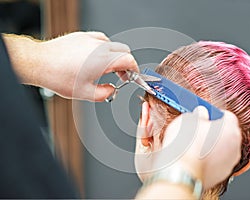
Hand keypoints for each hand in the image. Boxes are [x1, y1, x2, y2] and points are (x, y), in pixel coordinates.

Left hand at [4, 32, 137, 101]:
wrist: (40, 63)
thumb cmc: (58, 76)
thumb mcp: (85, 93)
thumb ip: (104, 93)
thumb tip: (112, 90)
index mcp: (103, 60)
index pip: (129, 60)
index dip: (135, 70)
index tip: (133, 76)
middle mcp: (99, 47)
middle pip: (124, 51)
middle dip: (127, 64)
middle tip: (122, 75)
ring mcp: (90, 39)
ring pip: (113, 45)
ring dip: (116, 56)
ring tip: (108, 68)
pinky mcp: (82, 36)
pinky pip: (101, 39)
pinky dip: (105, 49)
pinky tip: (98, 57)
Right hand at [153, 106, 241, 188]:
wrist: (181, 172)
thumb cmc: (186, 145)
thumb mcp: (188, 119)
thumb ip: (199, 115)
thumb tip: (201, 114)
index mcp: (230, 128)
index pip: (226, 115)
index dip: (213, 115)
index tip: (203, 116)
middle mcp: (235, 146)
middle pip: (226, 133)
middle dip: (214, 131)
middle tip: (197, 130)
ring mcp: (229, 162)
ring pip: (222, 149)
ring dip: (211, 146)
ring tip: (194, 146)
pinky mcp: (221, 175)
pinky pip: (216, 163)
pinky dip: (208, 160)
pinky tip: (195, 158)